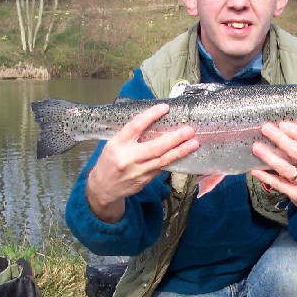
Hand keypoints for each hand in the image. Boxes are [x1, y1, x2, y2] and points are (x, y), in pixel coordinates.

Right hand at [85, 103, 198, 222]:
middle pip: (155, 147)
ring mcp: (137, 171)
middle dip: (174, 138)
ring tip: (194, 143)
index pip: (136, 126)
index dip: (151, 115)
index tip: (165, 108)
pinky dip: (172, 160)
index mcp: (117, 144)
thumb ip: (131, 135)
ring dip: (180, 151)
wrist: (102, 188)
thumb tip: (154, 120)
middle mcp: (128, 158)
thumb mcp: (113, 144)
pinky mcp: (144, 181)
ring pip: (163, 160)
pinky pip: (161, 168)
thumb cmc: (109, 161)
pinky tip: (183, 154)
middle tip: (189, 130)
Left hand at [250, 121, 296, 214]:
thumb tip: (284, 129)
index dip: (295, 131)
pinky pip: (278, 183)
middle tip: (265, 129)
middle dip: (279, 138)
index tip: (281, 124)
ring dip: (268, 156)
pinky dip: (265, 176)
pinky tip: (255, 170)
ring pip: (284, 168)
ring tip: (256, 147)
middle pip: (296, 151)